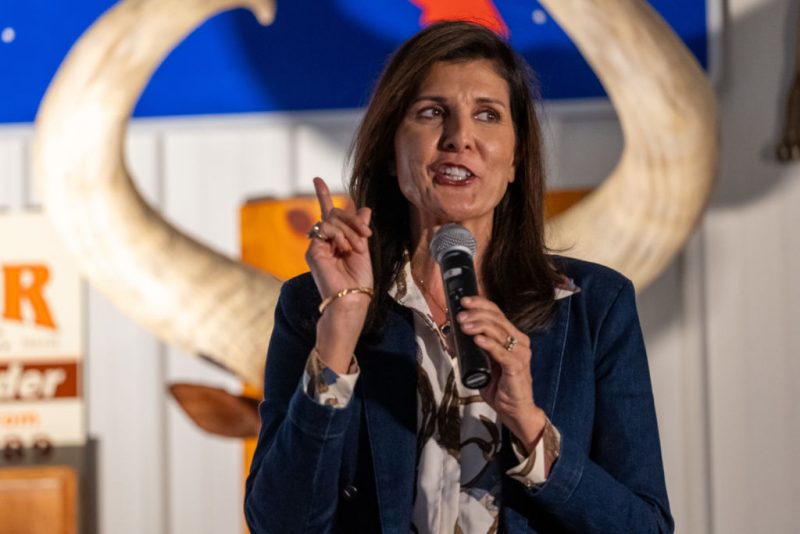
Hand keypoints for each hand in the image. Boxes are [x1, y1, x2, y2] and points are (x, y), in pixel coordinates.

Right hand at [306, 177, 372, 372]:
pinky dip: (339, 235)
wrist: (352, 298)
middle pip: (334, 213)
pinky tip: (344, 248)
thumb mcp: (363, 249)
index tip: (316, 179)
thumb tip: (365, 208)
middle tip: (366, 235)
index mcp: (336, 240)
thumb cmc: (360, 280)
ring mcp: (317, 246)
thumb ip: (360, 228)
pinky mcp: (312, 251)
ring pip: (331, 219)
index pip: (328, 214)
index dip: (322, 195)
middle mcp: (324, 241)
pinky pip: (325, 228)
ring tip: (356, 248)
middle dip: (352, 220)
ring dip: (348, 230)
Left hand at [457, 296, 545, 451]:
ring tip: (463, 326)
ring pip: (499, 332)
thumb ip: (470, 350)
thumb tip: (450, 335)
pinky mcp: (517, 367)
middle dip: (476, 314)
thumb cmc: (499, 386)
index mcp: (513, 336)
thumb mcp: (481, 363)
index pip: (497, 313)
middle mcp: (519, 341)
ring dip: (479, 326)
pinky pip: (502, 353)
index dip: (480, 304)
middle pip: (497, 319)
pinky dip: (489, 344)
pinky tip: (477, 339)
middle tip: (459, 316)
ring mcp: (521, 354)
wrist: (515, 410)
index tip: (463, 300)